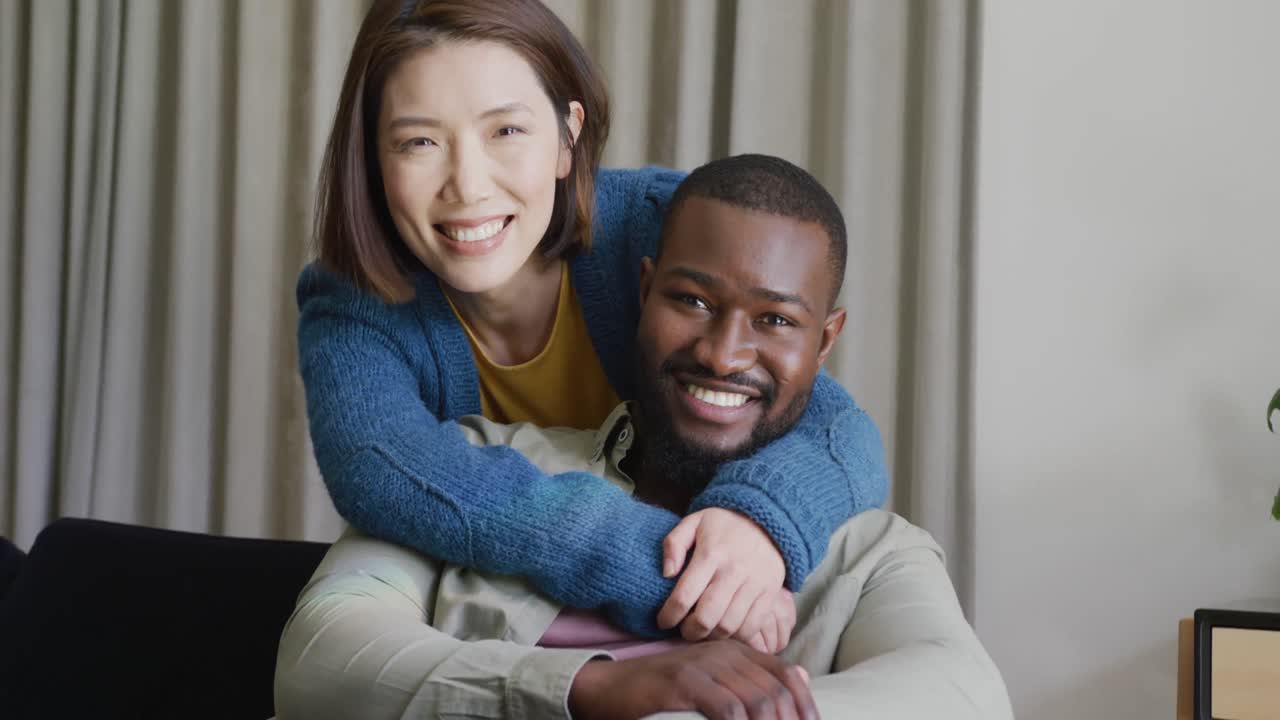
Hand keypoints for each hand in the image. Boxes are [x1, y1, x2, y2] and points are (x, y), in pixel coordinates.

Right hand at [568, 640, 817, 719]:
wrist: (610, 688)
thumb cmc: (664, 692)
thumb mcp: (712, 681)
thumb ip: (752, 680)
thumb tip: (803, 678)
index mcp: (736, 651)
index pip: (787, 675)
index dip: (805, 707)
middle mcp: (724, 652)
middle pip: (775, 693)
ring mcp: (704, 665)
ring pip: (756, 702)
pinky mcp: (684, 682)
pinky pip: (728, 709)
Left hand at [658, 509, 790, 650]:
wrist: (769, 521)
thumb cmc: (724, 524)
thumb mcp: (694, 521)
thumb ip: (674, 543)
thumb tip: (667, 573)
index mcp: (710, 554)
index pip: (684, 595)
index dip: (669, 615)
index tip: (662, 622)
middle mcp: (733, 571)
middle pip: (707, 617)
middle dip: (689, 632)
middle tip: (683, 631)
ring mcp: (754, 584)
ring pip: (729, 626)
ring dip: (712, 637)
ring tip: (704, 631)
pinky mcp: (770, 594)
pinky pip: (752, 626)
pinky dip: (737, 636)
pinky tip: (726, 630)